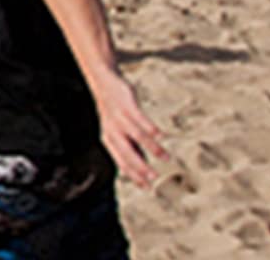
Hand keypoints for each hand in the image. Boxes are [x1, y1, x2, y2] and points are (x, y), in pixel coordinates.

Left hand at [92, 70, 167, 188]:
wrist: (103, 82)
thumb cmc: (114, 111)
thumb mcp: (117, 130)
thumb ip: (129, 147)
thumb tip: (143, 166)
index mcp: (109, 140)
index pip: (122, 163)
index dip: (135, 176)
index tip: (148, 188)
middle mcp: (113, 131)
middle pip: (127, 153)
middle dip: (142, 167)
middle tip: (155, 178)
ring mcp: (120, 118)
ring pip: (137, 137)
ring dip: (153, 148)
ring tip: (166, 158)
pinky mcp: (127, 105)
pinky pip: (141, 119)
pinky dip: (151, 129)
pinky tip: (161, 136)